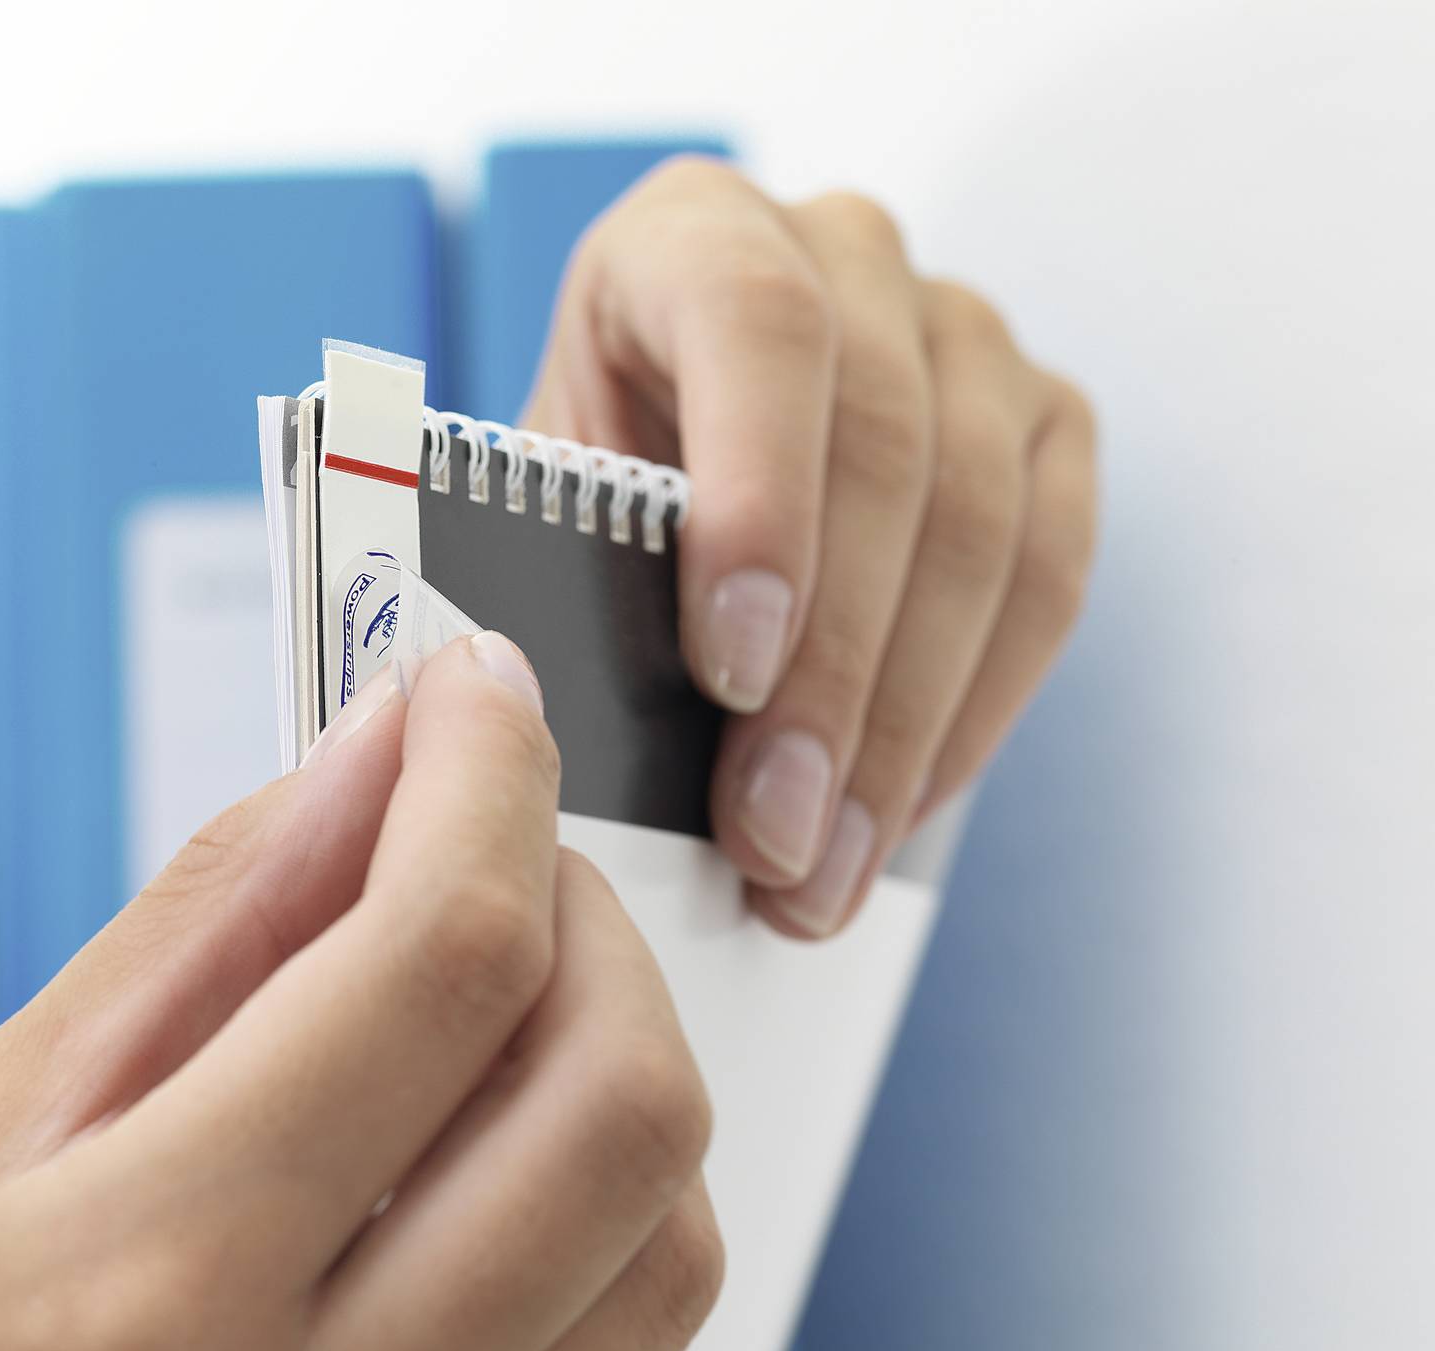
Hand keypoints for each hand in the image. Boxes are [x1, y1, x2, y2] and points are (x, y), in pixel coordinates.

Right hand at [0, 635, 721, 1350]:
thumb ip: (214, 925)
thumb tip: (376, 760)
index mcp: (160, 1277)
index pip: (443, 960)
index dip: (491, 777)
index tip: (475, 693)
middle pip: (618, 1108)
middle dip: (590, 913)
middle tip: (483, 841)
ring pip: (668, 1248)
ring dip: (612, 1060)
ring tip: (484, 992)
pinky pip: (624, 1348)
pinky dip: (597, 1203)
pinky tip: (479, 1144)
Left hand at [525, 156, 1098, 938]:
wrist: (668, 464)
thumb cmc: (587, 492)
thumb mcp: (545, 506)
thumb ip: (568, 573)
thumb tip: (576, 735)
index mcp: (694, 233)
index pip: (758, 327)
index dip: (758, 500)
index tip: (731, 670)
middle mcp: (846, 253)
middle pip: (886, 447)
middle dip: (832, 674)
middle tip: (775, 838)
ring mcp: (964, 334)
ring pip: (983, 524)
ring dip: (905, 725)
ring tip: (825, 867)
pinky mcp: (1045, 423)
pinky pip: (1053, 574)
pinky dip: (976, 710)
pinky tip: (898, 810)